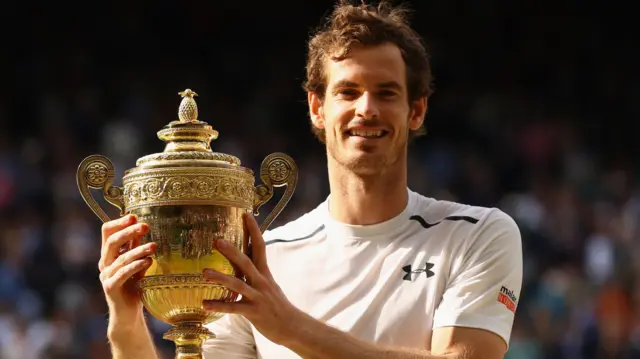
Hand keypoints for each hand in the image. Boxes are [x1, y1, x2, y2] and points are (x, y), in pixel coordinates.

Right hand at [98, 215, 156, 331]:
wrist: (128, 313)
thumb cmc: (134, 285)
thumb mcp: (137, 262)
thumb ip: (136, 247)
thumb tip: (143, 226)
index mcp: (109, 254)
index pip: (107, 232)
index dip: (119, 223)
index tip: (134, 217)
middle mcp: (104, 263)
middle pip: (112, 242)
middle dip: (129, 232)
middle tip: (146, 226)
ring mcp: (105, 276)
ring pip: (121, 258)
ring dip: (139, 250)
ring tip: (154, 246)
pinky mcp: (110, 288)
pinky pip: (122, 274)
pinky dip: (136, 266)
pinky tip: (148, 262)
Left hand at [202, 213, 300, 344]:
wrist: (291, 325)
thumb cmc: (275, 304)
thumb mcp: (267, 283)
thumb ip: (255, 271)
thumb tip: (242, 257)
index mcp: (264, 272)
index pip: (260, 246)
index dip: (253, 230)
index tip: (246, 214)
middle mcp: (261, 281)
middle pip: (246, 262)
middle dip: (232, 251)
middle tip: (217, 240)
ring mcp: (258, 296)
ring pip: (238, 284)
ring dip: (221, 278)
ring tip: (204, 273)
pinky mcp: (254, 312)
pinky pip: (234, 308)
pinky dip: (219, 306)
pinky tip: (204, 304)